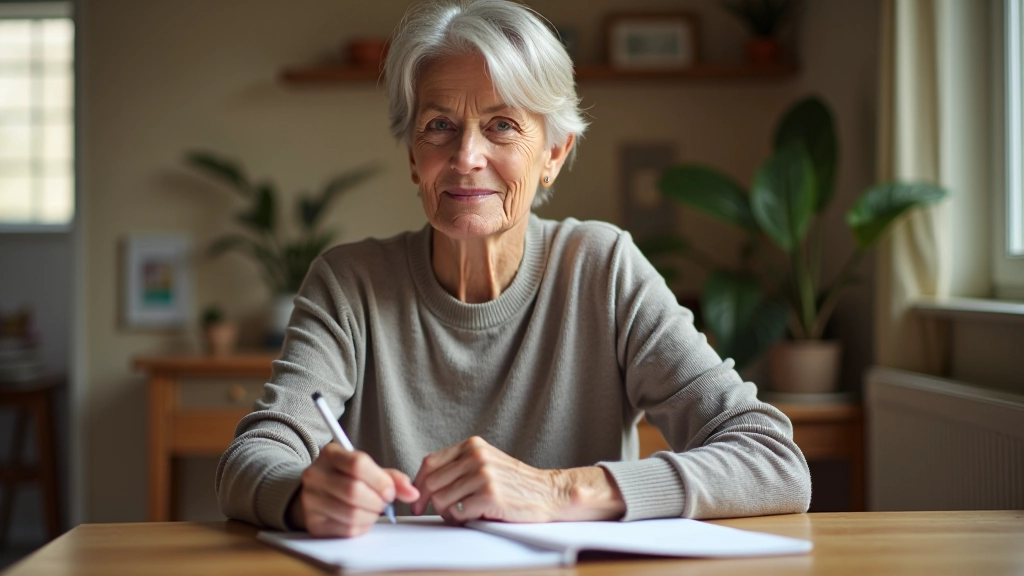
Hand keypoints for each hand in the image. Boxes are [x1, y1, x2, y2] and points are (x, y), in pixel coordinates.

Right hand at [289, 444, 419, 536]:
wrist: (319, 494)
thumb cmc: (348, 479)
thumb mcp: (368, 470)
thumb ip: (392, 478)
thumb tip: (413, 493)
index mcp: (330, 454)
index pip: (357, 464)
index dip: (380, 481)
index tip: (390, 491)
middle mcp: (315, 475)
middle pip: (354, 491)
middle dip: (377, 501)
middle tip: (384, 503)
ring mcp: (311, 499)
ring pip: (351, 513)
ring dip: (371, 515)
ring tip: (373, 510)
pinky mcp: (314, 523)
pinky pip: (346, 529)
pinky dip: (362, 527)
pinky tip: (362, 519)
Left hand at [411, 436, 625, 522]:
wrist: (549, 493)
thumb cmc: (516, 484)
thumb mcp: (486, 463)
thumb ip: (459, 467)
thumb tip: (422, 485)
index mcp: (472, 445)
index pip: (430, 463)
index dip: (418, 485)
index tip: (417, 500)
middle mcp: (476, 456)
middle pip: (431, 483)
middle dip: (431, 503)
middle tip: (444, 513)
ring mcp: (483, 474)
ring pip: (441, 500)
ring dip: (447, 513)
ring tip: (464, 514)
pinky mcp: (489, 494)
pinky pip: (457, 512)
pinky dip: (461, 520)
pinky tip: (475, 517)